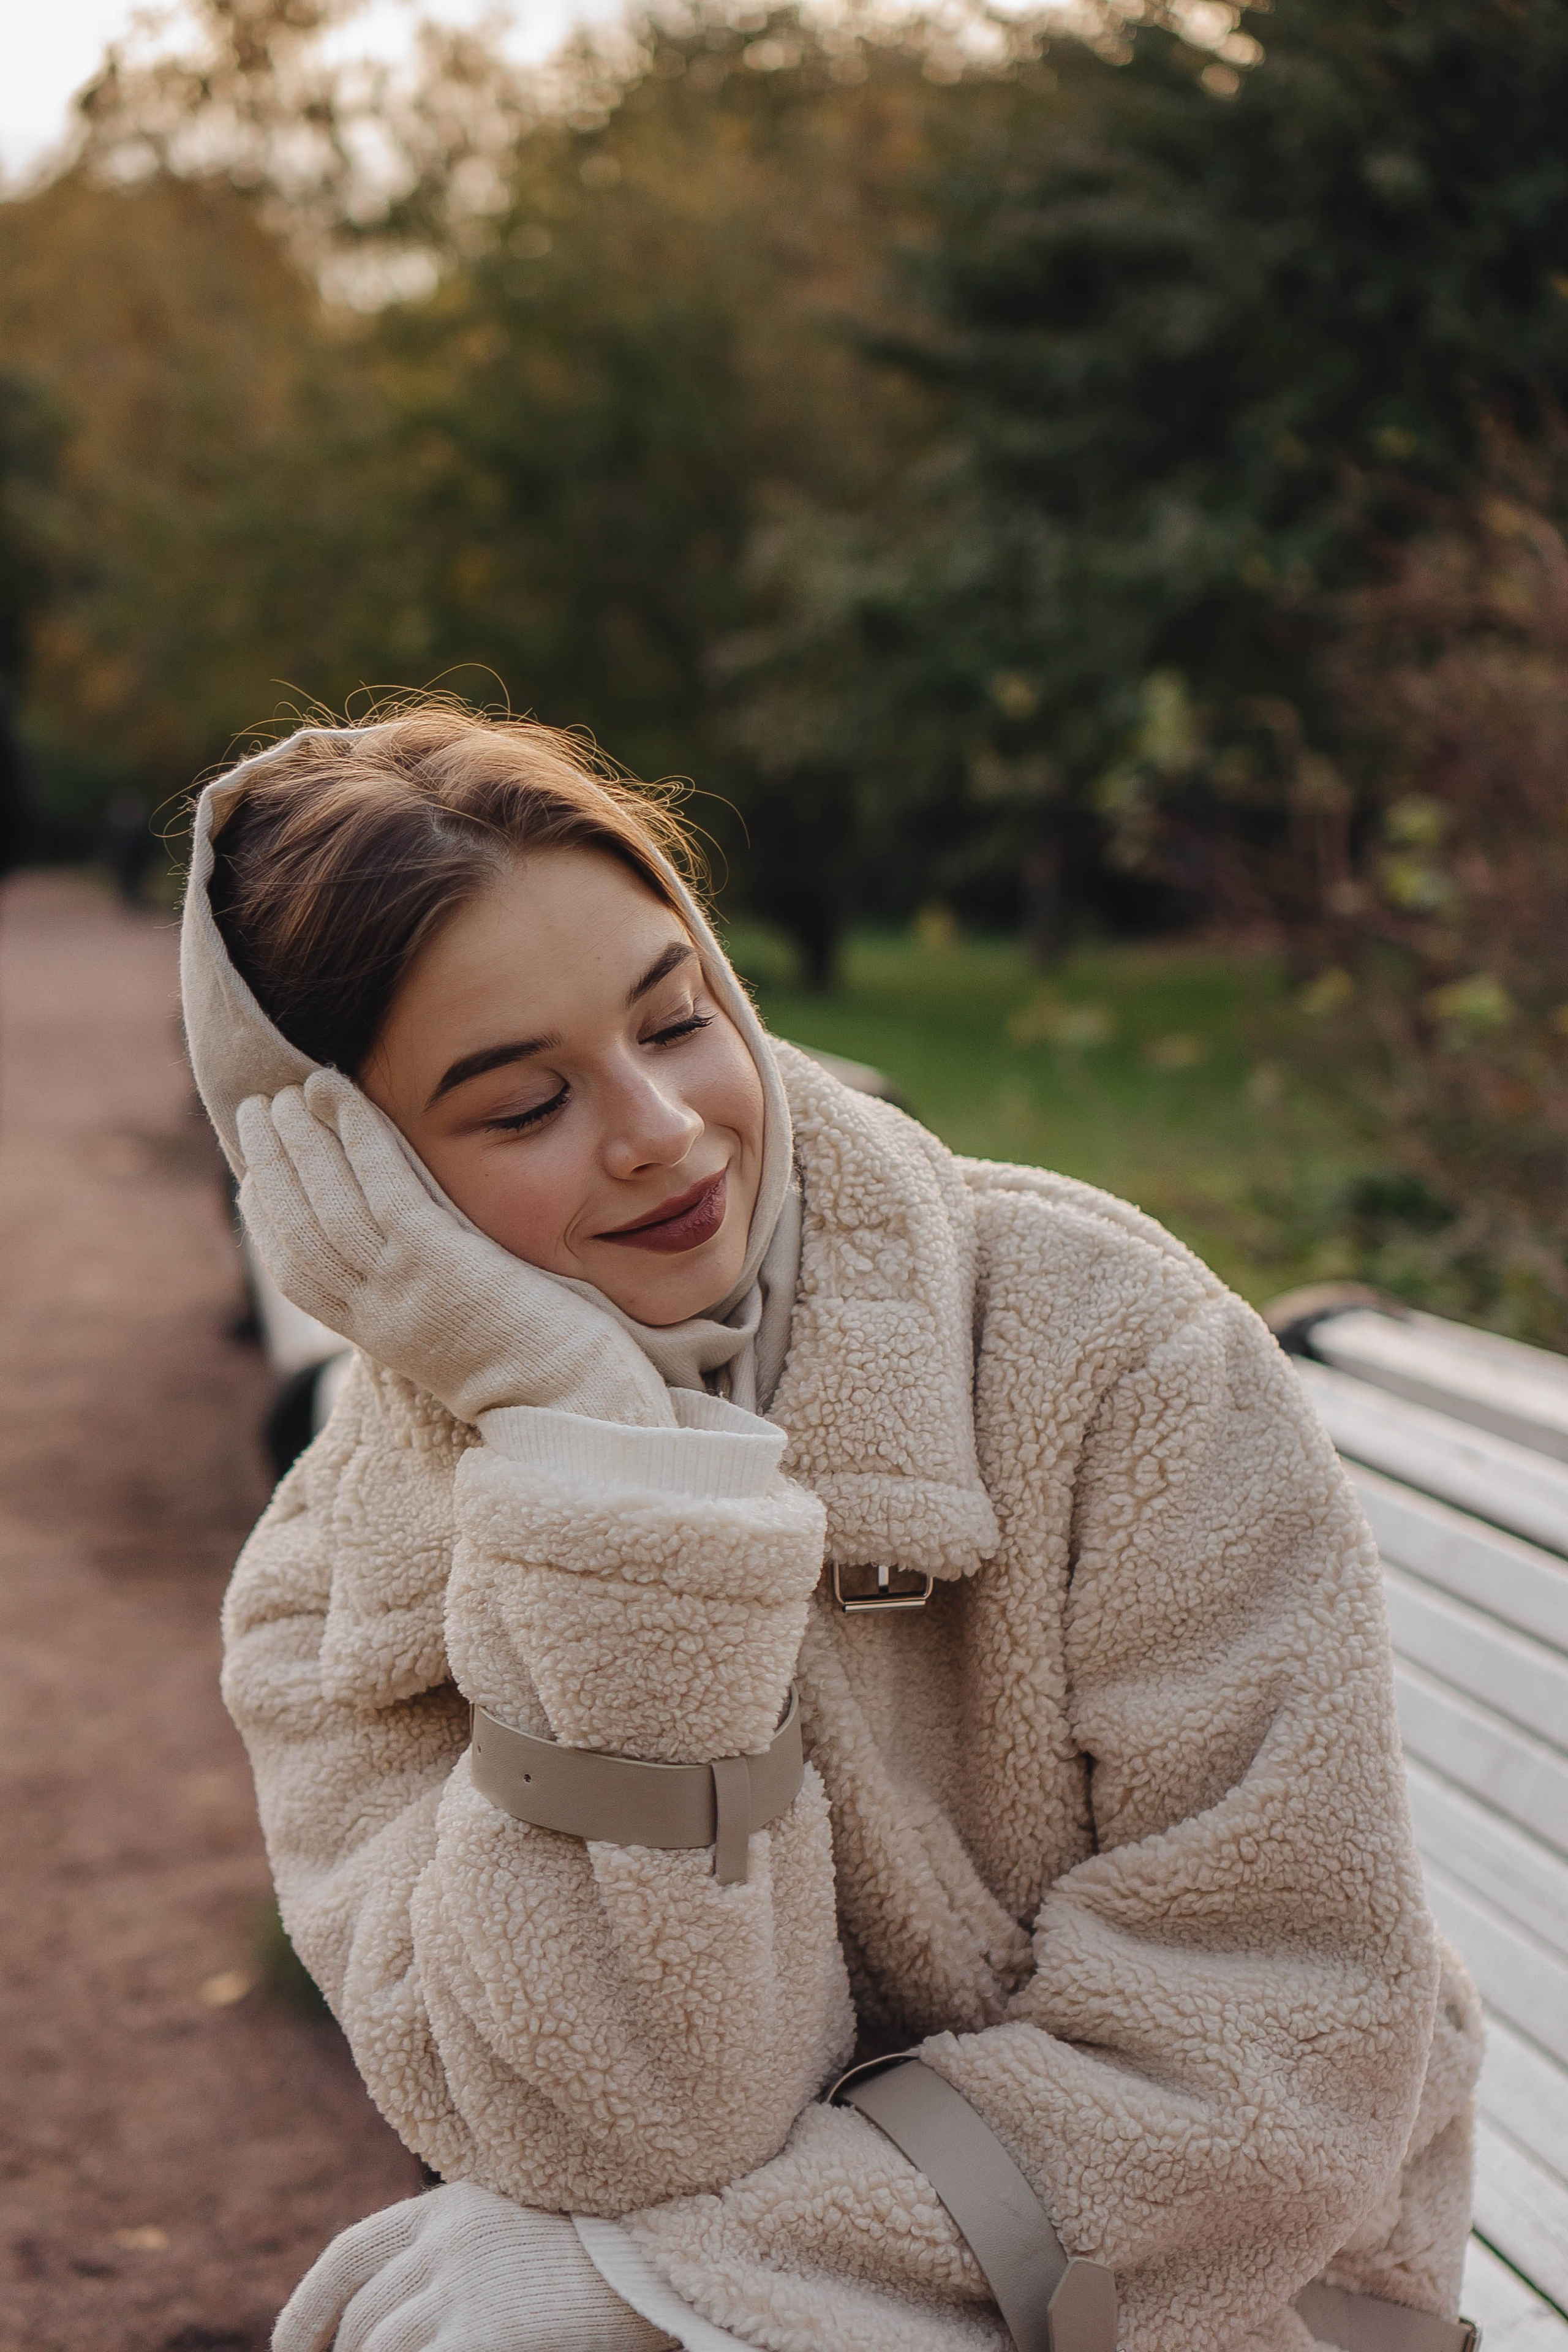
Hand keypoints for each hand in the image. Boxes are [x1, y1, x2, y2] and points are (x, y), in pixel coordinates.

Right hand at [237, 1070, 673, 1428]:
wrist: (574, 1406)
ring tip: (286, 1091)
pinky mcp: (438, 1260)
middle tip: (253, 1112)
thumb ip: (430, 1296)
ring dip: (301, 1141)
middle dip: (271, 1167)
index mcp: (378, 1335)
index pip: (300, 1272)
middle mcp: (376, 1313)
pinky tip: (338, 1094)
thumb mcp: (461, 1334)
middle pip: (301, 1231)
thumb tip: (418, 1258)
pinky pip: (383, 1185)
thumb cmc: (538, 1370)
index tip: (255, 1175)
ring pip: (330, 1203)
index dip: (271, 1219)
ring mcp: (403, 1287)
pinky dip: (356, 1134)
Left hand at [271, 2182, 677, 2351]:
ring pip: (377, 2349)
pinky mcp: (484, 2330)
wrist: (663, 2251)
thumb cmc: (596, 2249)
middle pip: (361, 2320)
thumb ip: (453, 2247)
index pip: (346, 2258)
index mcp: (446, 2207)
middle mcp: (445, 2240)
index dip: (305, 2313)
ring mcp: (464, 2284)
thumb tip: (390, 2307)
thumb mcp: (510, 2223)